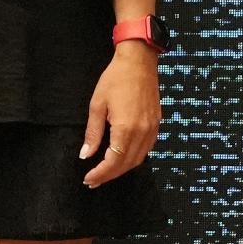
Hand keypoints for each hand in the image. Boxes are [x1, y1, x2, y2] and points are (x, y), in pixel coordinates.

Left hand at [81, 44, 158, 187]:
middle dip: (109, 175)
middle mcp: (142, 132)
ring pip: (138, 159)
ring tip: (105, 173)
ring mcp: (152, 129)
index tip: (88, 179)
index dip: (100, 173)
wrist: (138, 62)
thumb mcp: (97, 105)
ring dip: (122, 169)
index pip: (113, 161)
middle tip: (93, 181)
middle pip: (126, 164)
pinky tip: (122, 158)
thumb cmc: (115, 79)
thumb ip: (93, 133)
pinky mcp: (156, 125)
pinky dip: (134, 159)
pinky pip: (146, 150)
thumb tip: (85, 155)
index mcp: (126, 128)